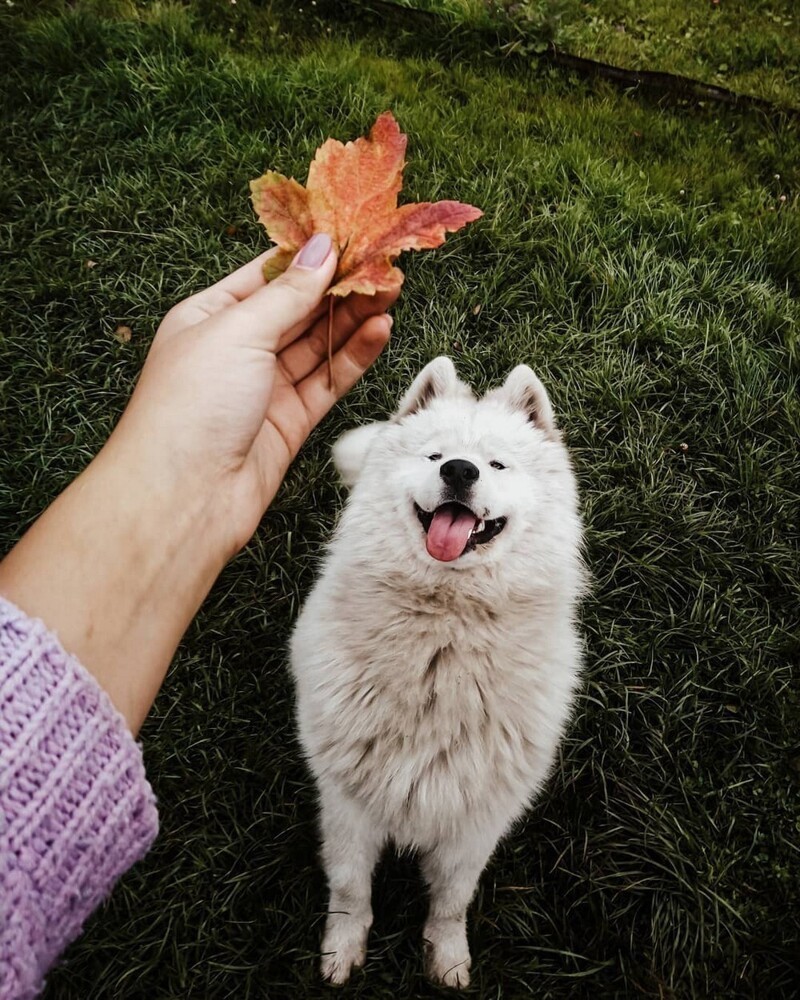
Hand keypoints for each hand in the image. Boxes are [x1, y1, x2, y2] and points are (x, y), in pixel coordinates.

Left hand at [0, 236, 394, 732]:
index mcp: (209, 317)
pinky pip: (328, 380)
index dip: (309, 255)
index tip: (351, 234)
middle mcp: (237, 349)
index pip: (267, 275)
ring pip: (318, 343)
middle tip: (385, 261)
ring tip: (392, 289)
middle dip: (340, 285)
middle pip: (298, 308)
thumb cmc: (191, 406)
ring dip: (354, 317)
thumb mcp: (237, 331)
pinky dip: (354, 355)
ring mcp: (264, 387)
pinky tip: (379, 330)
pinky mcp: (290, 421)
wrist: (184, 497)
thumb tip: (321, 248)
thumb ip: (288, 293)